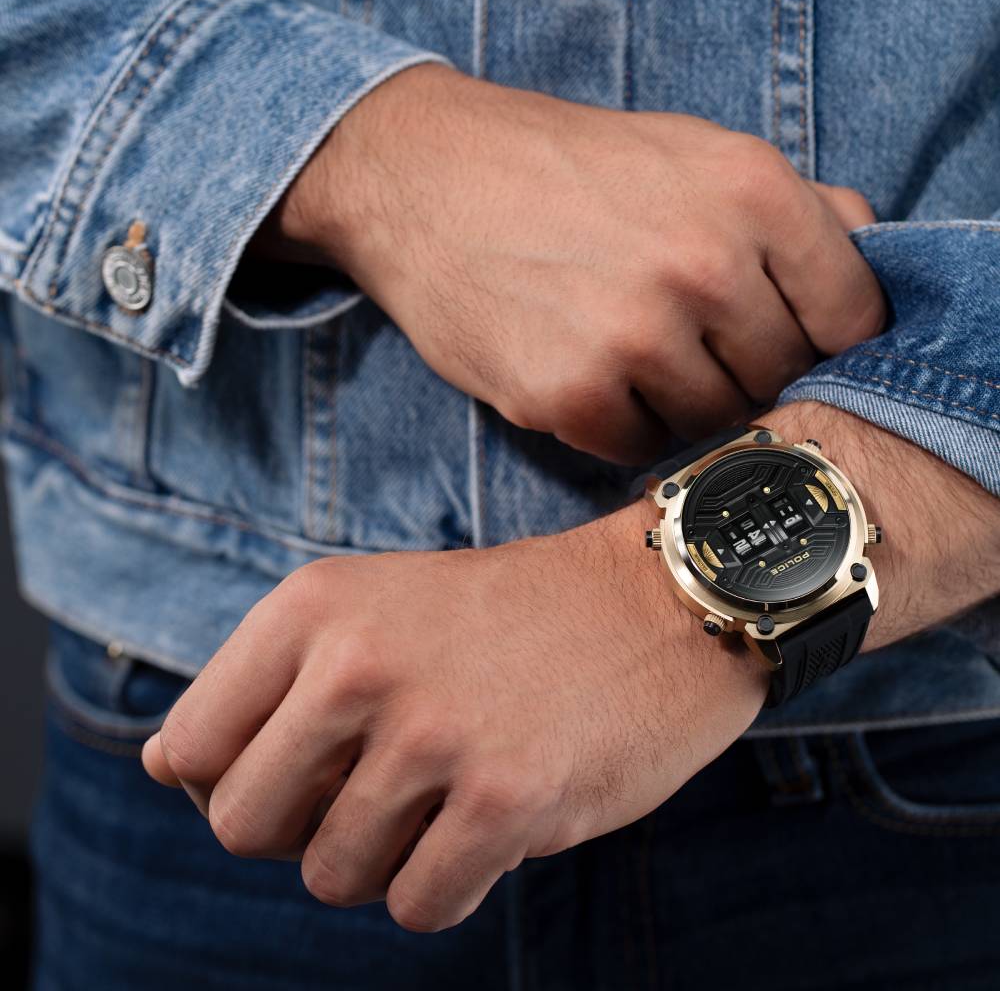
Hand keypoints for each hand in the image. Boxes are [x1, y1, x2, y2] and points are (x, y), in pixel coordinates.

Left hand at [143, 504, 767, 931]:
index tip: (304, 772)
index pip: (190, 748)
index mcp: (313, 606)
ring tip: (446, 795)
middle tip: (377, 792)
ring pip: (333, 879)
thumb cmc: (510, 617)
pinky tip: (492, 821)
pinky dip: (447, 885)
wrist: (656, 602)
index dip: (236, 782)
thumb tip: (163, 764)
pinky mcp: (505, 800)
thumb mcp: (373, 608)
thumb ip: (268, 685)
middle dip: (303, 830)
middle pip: (243, 828)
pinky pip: (418, 906)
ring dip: (385, 858)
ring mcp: (432, 734)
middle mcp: (358, 663)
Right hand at [256, 64, 884, 462]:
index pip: (852, 317)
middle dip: (746, 374)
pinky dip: (620, 426)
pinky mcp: (567, 395)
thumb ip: (794, 211)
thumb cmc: (565, 172)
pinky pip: (637, 449)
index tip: (796, 350)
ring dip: (680, 405)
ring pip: (711, 424)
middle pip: (781, 380)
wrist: (426, 182)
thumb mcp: (692, 152)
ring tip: (631, 356)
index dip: (829, 343)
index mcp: (751, 191)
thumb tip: (868, 266)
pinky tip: (586, 376)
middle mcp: (700, 264)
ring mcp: (632, 336)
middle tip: (691, 347)